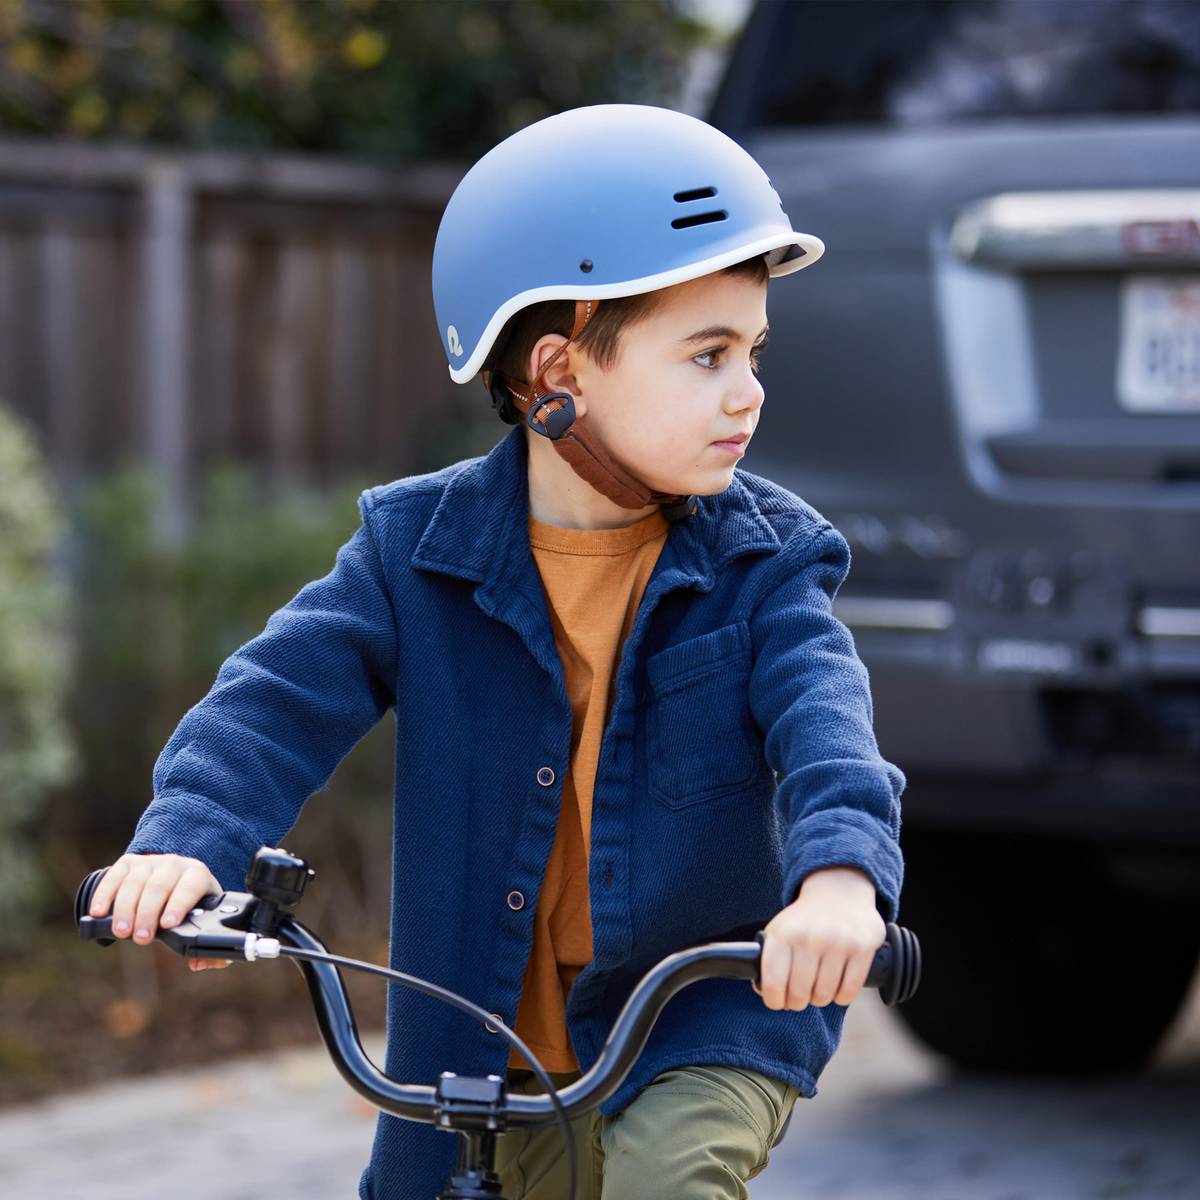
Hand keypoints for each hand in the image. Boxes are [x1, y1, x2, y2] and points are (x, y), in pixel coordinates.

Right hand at [87, 852, 231, 971]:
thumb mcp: (204, 917)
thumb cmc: (191, 903)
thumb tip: (197, 963)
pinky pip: (114, 876)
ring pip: (135, 882)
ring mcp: (150, 862)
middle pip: (159, 886)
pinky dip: (104, 894)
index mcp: (197, 875)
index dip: (179, 904)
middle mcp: (174, 864)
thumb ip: (206, 945)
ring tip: (121, 932)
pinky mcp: (128, 863)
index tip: (167, 924)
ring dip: (125, 908)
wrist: (175, 875)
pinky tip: (98, 913)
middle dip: (148, 913)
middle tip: (141, 938)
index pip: (190, 887)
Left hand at [753, 866, 885, 1010]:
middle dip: (798, 1002)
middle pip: (799, 994)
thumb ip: (768, 961)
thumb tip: (762, 992)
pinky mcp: (862, 948)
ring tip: (818, 988)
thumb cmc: (804, 921)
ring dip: (820, 999)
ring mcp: (837, 942)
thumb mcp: (779, 931)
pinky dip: (841, 996)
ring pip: (824, 995)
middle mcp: (808, 937)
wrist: (839, 892)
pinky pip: (849, 991)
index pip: (773, 981)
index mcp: (783, 934)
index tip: (778, 1002)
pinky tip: (837, 987)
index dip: (774, 1000)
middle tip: (800, 997)